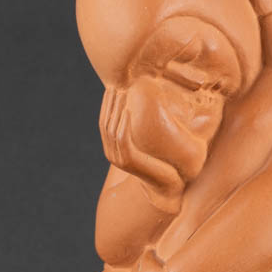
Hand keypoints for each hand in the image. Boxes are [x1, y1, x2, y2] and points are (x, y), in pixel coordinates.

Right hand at [99, 86, 184, 214]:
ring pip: (112, 129)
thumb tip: (144, 108)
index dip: (106, 105)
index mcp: (113, 148)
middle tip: (115, 86)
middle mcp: (112, 154)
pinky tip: (128, 110)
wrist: (167, 185)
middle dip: (109, 104)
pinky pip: (122, 138)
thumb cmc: (161, 162)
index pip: (104, 123)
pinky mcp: (128, 161)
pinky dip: (123, 123)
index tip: (113, 88)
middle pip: (105, 124)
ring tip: (122, 94)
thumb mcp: (148, 143)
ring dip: (116, 109)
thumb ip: (141, 131)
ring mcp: (118, 158)